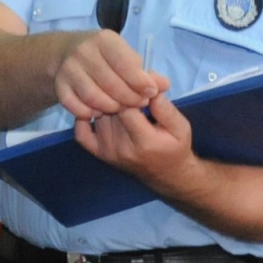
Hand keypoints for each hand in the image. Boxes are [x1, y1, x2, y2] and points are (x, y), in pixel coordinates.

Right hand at [53, 30, 166, 118]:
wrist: (65, 53)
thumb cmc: (105, 56)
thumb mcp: (125, 56)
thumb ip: (145, 72)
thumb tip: (164, 85)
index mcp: (104, 40)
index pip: (125, 63)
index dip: (140, 81)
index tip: (151, 92)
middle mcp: (84, 52)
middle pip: (111, 84)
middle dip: (129, 98)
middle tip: (138, 104)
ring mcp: (68, 69)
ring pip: (94, 97)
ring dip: (111, 107)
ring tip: (121, 108)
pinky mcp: (59, 86)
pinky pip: (77, 107)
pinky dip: (91, 113)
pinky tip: (100, 111)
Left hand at [74, 90, 198, 194]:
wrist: (167, 176)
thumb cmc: (175, 149)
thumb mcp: (181, 127)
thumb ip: (165, 107)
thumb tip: (148, 86)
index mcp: (143, 141)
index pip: (126, 106)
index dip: (131, 91)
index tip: (140, 87)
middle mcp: (121, 148)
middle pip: (109, 109)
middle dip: (118, 93)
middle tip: (128, 88)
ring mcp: (107, 151)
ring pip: (97, 115)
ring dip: (104, 102)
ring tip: (118, 97)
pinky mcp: (99, 153)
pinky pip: (81, 133)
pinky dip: (84, 118)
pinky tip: (97, 108)